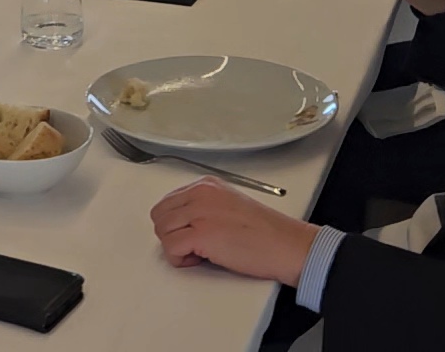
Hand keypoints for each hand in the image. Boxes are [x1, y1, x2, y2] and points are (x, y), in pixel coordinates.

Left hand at [150, 177, 319, 282]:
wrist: (286, 245)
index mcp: (206, 185)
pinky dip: (180, 259)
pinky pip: (170, 248)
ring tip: (200, 253)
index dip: (176, 223)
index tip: (191, 233)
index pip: (167, 202)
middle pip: (159, 215)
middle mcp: (200, 194)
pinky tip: (201, 259)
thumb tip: (181, 221)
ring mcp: (200, 212)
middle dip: (171, 234)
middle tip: (193, 245)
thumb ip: (203, 206)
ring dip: (176, 247)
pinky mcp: (202, 234)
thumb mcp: (228, 204)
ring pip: (162, 231)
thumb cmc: (264, 232)